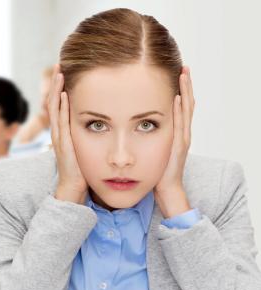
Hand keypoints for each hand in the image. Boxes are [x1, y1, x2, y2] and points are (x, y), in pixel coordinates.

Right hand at [49, 65, 87, 203]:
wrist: (74, 189)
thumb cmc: (83, 170)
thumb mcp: (87, 147)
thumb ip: (90, 134)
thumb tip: (102, 124)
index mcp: (64, 130)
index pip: (61, 103)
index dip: (62, 87)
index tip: (67, 70)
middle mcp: (59, 130)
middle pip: (54, 100)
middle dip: (57, 82)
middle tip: (60, 64)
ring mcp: (59, 136)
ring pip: (54, 107)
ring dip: (56, 89)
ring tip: (60, 72)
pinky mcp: (62, 143)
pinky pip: (60, 121)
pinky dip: (60, 107)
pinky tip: (62, 94)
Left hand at [154, 66, 195, 217]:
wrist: (166, 189)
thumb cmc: (157, 170)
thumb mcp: (152, 147)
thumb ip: (148, 133)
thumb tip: (137, 123)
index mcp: (175, 132)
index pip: (180, 106)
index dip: (180, 90)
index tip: (176, 73)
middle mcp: (182, 132)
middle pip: (186, 103)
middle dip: (185, 85)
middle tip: (183, 67)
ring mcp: (182, 138)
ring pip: (186, 110)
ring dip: (185, 92)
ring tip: (183, 75)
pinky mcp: (179, 146)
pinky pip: (181, 124)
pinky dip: (181, 111)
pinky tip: (177, 98)